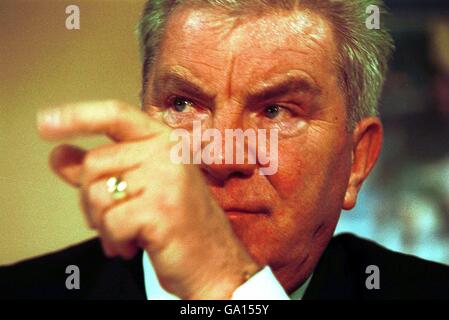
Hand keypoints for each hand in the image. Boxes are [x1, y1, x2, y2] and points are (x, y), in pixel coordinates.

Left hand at [37, 100, 260, 298]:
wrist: (215, 261)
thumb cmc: (178, 224)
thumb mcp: (138, 190)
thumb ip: (100, 170)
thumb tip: (57, 155)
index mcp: (163, 141)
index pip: (115, 115)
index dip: (78, 116)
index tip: (45, 123)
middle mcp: (167, 152)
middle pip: (94, 163)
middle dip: (91, 201)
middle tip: (113, 221)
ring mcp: (167, 178)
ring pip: (97, 194)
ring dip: (102, 224)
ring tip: (125, 234)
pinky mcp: (162, 208)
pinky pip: (110, 222)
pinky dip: (115, 241)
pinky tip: (134, 246)